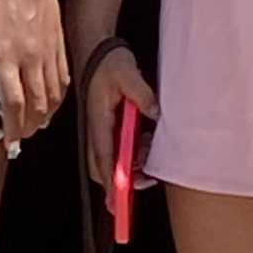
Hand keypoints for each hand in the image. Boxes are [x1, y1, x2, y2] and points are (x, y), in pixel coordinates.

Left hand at [0, 0, 66, 147]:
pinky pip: (63, 78)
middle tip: (19, 137)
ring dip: (45, 116)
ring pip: (53, 95)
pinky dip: (58, 97)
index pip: (12, 101)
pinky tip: (49, 104)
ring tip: (33, 125)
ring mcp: (47, 51)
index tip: (8, 141)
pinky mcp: (59, 45)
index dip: (11, 127)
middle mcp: (29, 56)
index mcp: (4, 53)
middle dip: (28, 127)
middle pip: (36, 104)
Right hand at [82, 41, 160, 189]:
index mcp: (98, 120)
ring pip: (113, 160)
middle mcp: (97, 130)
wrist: (98, 51)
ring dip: (131, 164)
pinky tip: (146, 140)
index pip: (104, 158)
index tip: (119, 200)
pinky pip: (119, 149)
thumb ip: (142, 94)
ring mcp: (103, 129)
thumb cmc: (109, 63)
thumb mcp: (128, 74)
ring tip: (150, 151)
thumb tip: (155, 113)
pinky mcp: (109, 126)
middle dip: (122, 181)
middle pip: (103, 167)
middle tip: (147, 180)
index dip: (112, 181)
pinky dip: (134, 153)